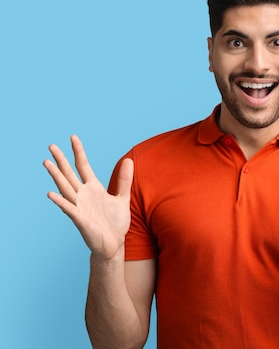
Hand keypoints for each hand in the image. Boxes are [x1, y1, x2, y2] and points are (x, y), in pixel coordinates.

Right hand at [43, 135, 132, 260]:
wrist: (114, 244)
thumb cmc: (115, 222)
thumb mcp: (123, 198)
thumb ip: (125, 180)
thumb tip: (129, 160)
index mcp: (93, 188)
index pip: (83, 165)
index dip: (78, 152)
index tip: (73, 137)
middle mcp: (83, 195)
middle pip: (69, 174)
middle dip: (61, 160)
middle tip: (51, 146)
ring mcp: (79, 206)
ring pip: (65, 188)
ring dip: (56, 176)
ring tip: (46, 163)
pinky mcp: (80, 219)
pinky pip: (68, 209)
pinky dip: (60, 201)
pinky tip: (50, 194)